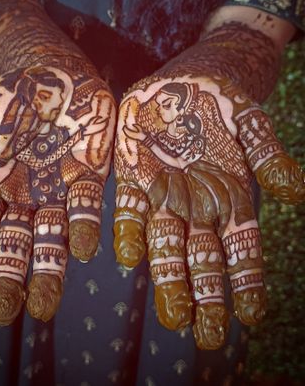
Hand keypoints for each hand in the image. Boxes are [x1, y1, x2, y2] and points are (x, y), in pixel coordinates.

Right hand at [0, 61, 115, 324]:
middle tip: (5, 312)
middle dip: (10, 275)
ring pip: (52, 235)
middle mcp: (27, 195)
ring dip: (48, 268)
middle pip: (16, 242)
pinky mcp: (90, 174)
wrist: (54, 73)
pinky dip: (84, 226)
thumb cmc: (12, 96)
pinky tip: (82, 250)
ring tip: (45, 305)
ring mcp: (59, 188)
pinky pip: (87, 205)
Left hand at [113, 73, 303, 348]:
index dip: (246, 279)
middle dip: (205, 295)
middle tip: (207, 336)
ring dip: (169, 280)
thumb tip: (297, 190)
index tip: (251, 315)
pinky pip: (131, 210)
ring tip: (174, 318)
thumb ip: (268, 156)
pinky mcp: (133, 175)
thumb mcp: (251, 123)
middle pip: (202, 256)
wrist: (186, 81)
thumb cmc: (225, 102)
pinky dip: (131, 234)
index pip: (241, 246)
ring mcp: (163, 193)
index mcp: (229, 195)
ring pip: (166, 244)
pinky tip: (130, 258)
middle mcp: (196, 203)